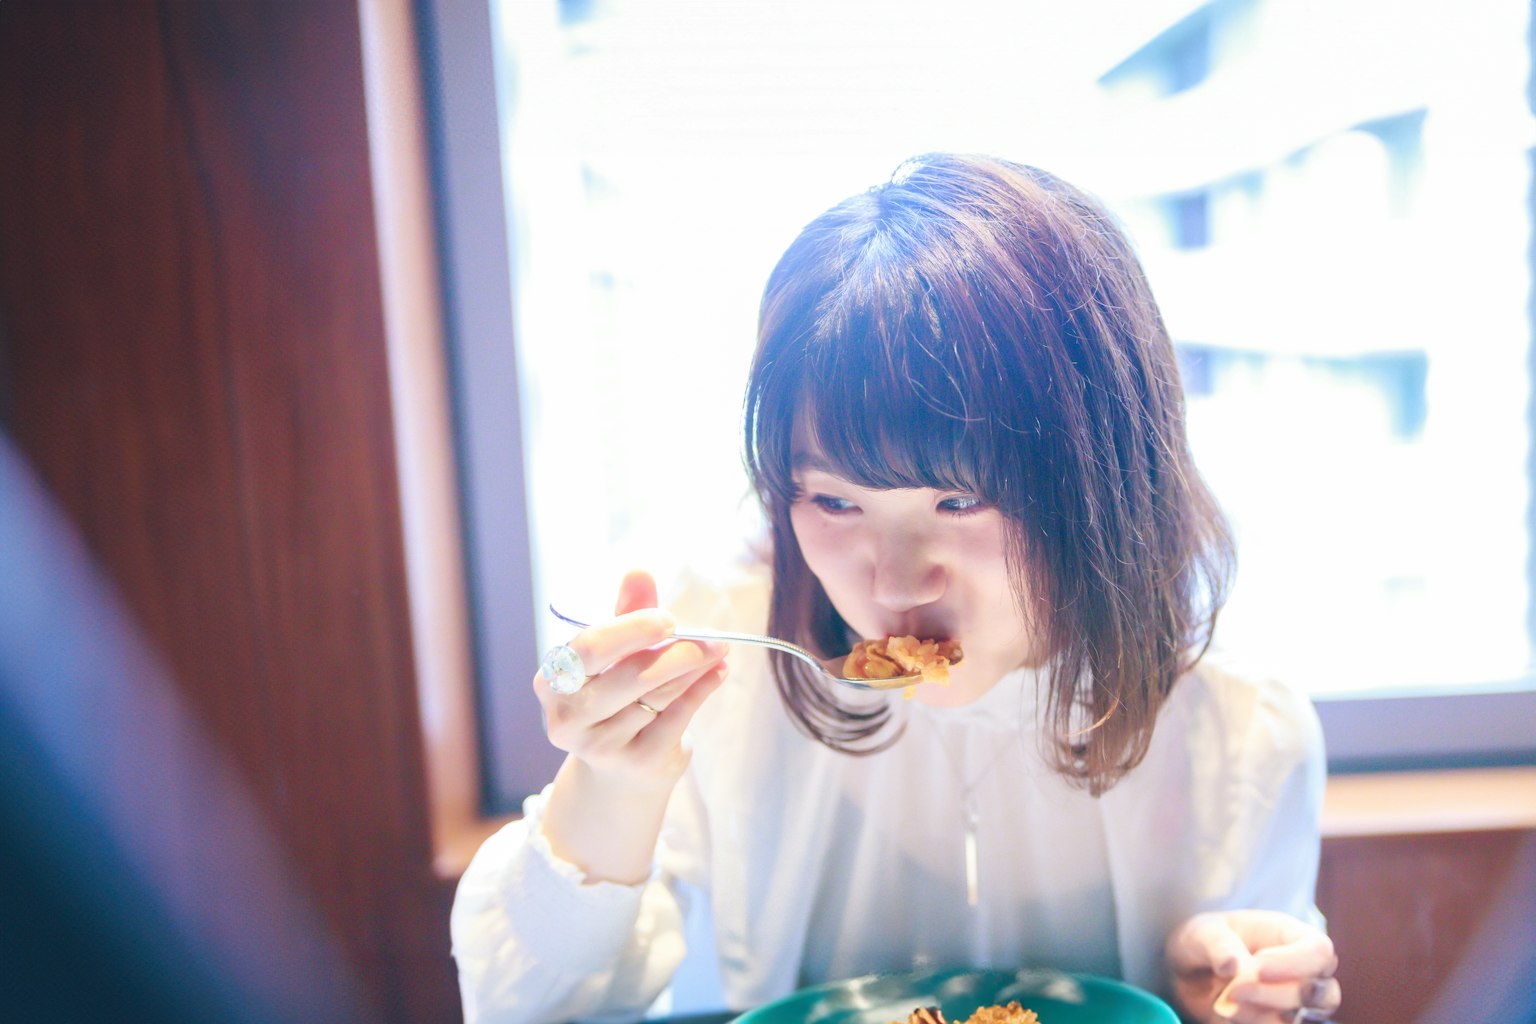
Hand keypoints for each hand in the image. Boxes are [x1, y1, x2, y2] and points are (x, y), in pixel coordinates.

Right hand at [535, 569, 728, 787]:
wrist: (620, 766)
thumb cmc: (615, 694)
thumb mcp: (616, 653)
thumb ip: (627, 613)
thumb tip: (639, 571)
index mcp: (553, 680)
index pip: (591, 647)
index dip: (632, 629)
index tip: (669, 619)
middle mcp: (568, 717)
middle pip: (630, 676)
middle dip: (677, 652)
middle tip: (710, 636)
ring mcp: (600, 745)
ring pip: (658, 696)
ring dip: (694, 668)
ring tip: (717, 650)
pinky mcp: (635, 763)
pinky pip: (676, 718)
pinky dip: (701, 691)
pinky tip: (717, 673)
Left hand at [1167, 910, 1341, 1023]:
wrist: (1189, 974)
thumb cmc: (1204, 942)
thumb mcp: (1203, 933)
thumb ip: (1218, 946)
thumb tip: (1233, 967)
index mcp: (1290, 936)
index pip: (1319, 951)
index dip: (1295, 963)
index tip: (1257, 968)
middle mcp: (1303, 972)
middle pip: (1322, 993)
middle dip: (1279, 995)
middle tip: (1234, 991)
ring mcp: (1296, 1004)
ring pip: (1306, 1018)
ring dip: (1267, 1015)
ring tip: (1228, 1005)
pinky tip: (1229, 1015)